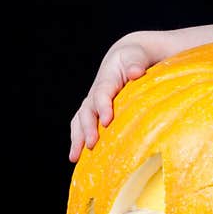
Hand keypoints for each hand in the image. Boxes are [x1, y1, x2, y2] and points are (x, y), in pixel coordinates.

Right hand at [69, 40, 150, 161]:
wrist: (125, 58)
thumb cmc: (135, 58)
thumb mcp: (136, 56)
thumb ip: (135, 63)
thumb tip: (136, 72)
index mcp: (107, 80)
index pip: (102, 93)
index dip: (103, 107)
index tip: (107, 121)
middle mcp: (96, 92)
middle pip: (87, 111)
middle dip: (88, 128)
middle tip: (92, 144)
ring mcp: (93, 103)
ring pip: (80, 121)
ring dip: (78, 138)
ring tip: (76, 157)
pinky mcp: (94, 111)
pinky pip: (82, 126)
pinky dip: (78, 140)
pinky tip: (77, 157)